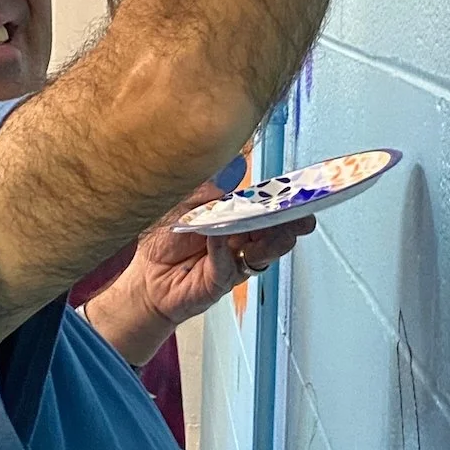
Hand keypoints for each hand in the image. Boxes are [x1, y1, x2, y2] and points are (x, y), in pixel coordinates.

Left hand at [81, 190, 317, 368]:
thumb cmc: (166, 241)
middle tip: (299, 213)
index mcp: (237, 218)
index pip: (268, 208)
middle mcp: (242, 240)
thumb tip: (234, 168)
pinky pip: (228, 266)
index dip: (286, 201)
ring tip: (271, 228)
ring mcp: (235, 262)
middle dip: (291, 222)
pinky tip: (217, 240)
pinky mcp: (220, 281)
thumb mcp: (184, 203)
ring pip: (264, 252)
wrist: (147, 277)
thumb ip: (209, 189)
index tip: (301, 192)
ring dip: (270, 240)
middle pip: (276, 231)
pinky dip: (223, 251)